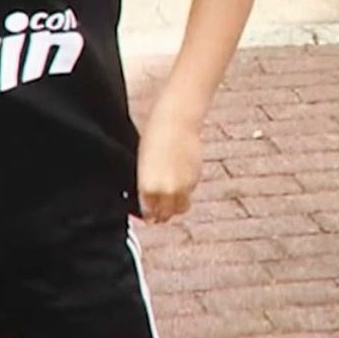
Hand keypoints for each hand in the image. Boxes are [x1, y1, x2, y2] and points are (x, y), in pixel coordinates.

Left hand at [137, 107, 202, 223]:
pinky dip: (184, 192)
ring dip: (175, 207)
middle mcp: (166, 191)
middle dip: (161, 215)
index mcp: (147, 187)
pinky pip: (189, 194)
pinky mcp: (195, 178)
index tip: (147, 214)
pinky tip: (178, 181)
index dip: (148, 215)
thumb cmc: (153, 137)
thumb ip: (145, 186)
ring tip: (169, 199)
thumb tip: (147, 200)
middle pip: (166, 216)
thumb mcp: (142, 164)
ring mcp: (183, 186)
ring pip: (181, 208)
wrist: (176, 121)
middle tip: (158, 210)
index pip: (148, 213)